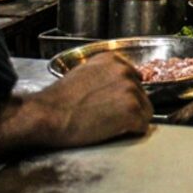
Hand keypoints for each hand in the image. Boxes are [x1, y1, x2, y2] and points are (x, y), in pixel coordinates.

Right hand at [29, 53, 151, 148]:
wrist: (47, 115)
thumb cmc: (59, 99)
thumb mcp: (83, 73)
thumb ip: (104, 74)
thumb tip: (118, 83)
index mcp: (113, 60)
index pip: (134, 78)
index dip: (124, 94)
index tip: (113, 103)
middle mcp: (125, 71)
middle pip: (141, 94)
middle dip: (129, 107)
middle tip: (107, 116)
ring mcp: (130, 90)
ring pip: (145, 110)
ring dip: (132, 119)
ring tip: (108, 124)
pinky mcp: (132, 110)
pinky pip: (142, 126)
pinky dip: (132, 131)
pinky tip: (114, 131)